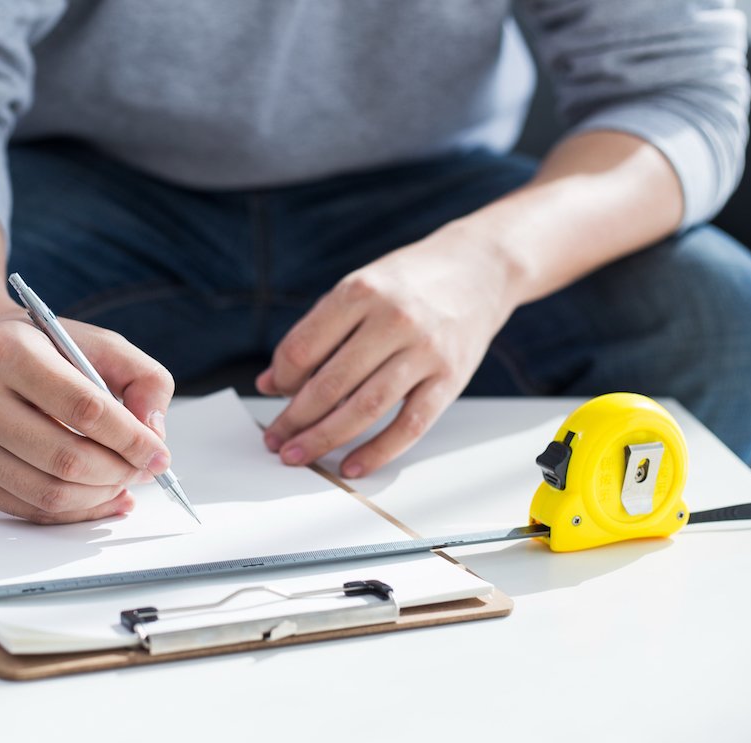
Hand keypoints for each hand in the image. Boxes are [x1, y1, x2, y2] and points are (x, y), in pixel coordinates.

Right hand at [0, 309, 174, 523]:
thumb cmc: (37, 347)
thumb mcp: (96, 342)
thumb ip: (142, 379)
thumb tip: (154, 434)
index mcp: (8, 351)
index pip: (83, 409)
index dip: (130, 439)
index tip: (159, 453)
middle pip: (67, 459)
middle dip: (120, 471)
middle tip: (145, 469)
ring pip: (50, 493)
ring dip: (100, 496)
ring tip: (126, 481)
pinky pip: (30, 509)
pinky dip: (75, 511)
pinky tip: (102, 497)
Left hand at [258, 225, 516, 477]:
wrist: (480, 268)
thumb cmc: (409, 282)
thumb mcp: (358, 289)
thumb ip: (315, 333)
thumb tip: (271, 382)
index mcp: (360, 291)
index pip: (303, 348)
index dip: (282, 378)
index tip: (275, 394)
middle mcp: (392, 319)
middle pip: (330, 383)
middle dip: (295, 419)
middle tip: (276, 441)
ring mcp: (424, 350)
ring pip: (365, 408)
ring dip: (325, 438)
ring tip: (299, 455)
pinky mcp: (450, 377)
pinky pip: (410, 425)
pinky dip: (378, 451)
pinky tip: (352, 466)